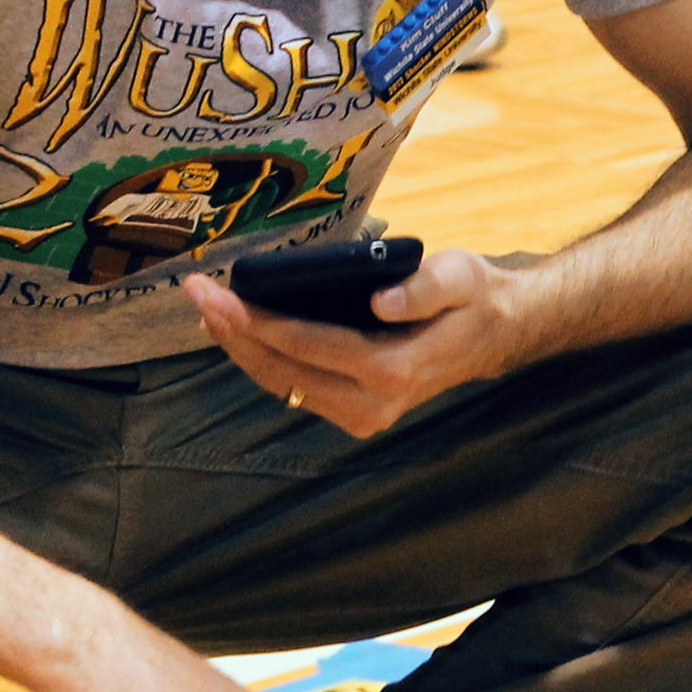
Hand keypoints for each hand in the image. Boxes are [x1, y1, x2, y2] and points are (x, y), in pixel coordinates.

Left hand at [183, 250, 526, 437]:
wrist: (492, 334)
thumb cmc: (472, 298)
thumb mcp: (461, 277)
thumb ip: (425, 289)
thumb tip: (381, 302)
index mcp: (395, 371)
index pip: (311, 346)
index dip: (260, 322)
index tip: (221, 294)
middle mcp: (373, 404)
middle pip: (284, 372)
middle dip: (234, 333)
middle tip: (198, 292)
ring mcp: (361, 415)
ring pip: (282, 385)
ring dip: (239, 349)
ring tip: (205, 308)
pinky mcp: (351, 411)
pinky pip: (294, 386)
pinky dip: (259, 359)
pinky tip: (234, 329)